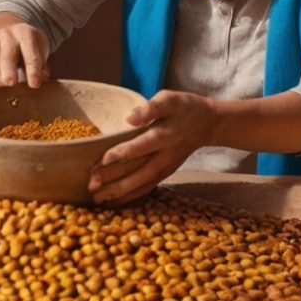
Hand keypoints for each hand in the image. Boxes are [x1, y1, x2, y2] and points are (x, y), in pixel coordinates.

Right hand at [0, 17, 49, 87]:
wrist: (10, 34)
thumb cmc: (29, 47)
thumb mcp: (39, 50)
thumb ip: (41, 65)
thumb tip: (40, 78)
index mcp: (25, 34)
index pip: (30, 54)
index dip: (33, 70)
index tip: (34, 84)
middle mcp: (6, 36)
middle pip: (7, 56)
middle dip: (8, 71)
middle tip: (11, 83)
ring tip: (2, 89)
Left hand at [88, 90, 216, 205]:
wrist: (208, 123)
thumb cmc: (184, 107)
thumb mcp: (170, 99)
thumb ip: (150, 108)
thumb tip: (130, 118)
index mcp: (164, 136)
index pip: (140, 147)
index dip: (120, 154)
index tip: (101, 161)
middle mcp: (166, 156)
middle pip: (138, 172)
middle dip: (114, 181)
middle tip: (92, 186)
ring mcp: (167, 167)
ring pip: (142, 185)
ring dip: (120, 193)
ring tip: (98, 199)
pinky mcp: (167, 173)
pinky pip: (148, 188)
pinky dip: (131, 196)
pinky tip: (114, 201)